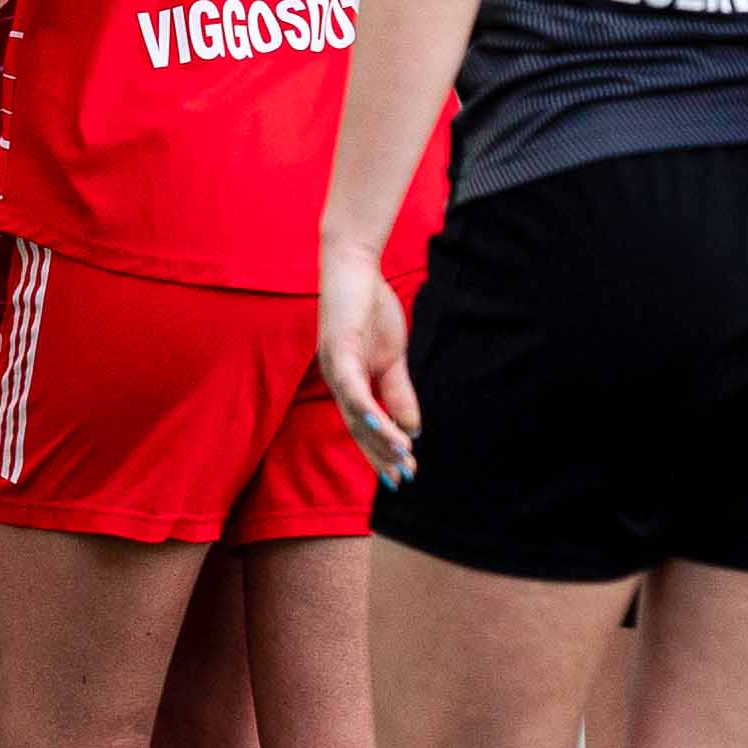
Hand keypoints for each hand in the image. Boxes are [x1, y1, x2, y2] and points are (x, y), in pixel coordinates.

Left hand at [314, 240, 418, 481]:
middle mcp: (337, 381)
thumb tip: (414, 428)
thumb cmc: (371, 308)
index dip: (381, 452)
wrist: (355, 267)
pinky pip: (350, 386)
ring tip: (401, 458)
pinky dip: (364, 407)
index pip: (364, 427)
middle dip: (380, 455)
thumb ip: (399, 392)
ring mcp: (334, 366)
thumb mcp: (393, 357)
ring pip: (355, 413)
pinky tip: (379, 423)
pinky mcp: (337, 349)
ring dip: (378, 437)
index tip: (401, 476)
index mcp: (349, 383)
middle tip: (402, 480)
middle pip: (357, 428)